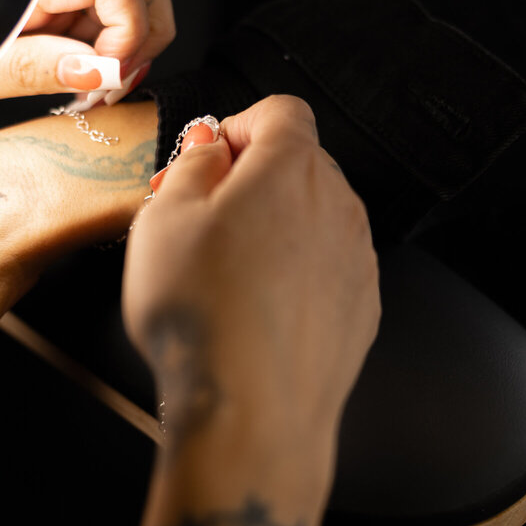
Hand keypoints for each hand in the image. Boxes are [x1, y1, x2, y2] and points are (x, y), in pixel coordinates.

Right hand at [115, 96, 378, 525]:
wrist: (253, 414)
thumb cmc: (202, 315)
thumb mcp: (163, 219)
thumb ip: (191, 165)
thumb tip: (210, 146)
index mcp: (291, 168)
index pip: (281, 112)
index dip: (239, 126)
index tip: (206, 159)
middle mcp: (339, 204)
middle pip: (300, 163)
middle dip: (251, 178)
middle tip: (198, 218)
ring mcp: (357, 257)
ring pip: (314, 217)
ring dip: (273, 226)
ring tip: (221, 272)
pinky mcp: (363, 306)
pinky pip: (326, 266)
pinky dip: (295, 272)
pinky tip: (255, 309)